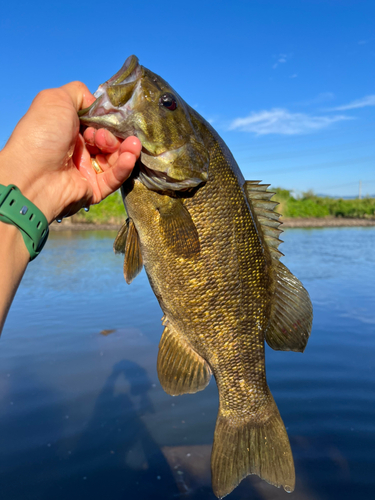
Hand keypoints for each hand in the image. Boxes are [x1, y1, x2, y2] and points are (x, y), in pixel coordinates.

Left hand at [0, 82, 140, 223]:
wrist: (33, 174)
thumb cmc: (42, 134)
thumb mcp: (56, 99)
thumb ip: (80, 94)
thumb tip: (99, 106)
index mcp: (68, 131)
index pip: (98, 124)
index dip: (107, 121)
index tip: (108, 120)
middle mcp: (77, 151)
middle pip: (109, 142)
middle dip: (114, 136)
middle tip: (105, 137)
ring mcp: (86, 171)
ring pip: (115, 160)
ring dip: (126, 150)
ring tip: (132, 145)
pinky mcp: (94, 190)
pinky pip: (115, 178)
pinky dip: (124, 167)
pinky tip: (129, 157)